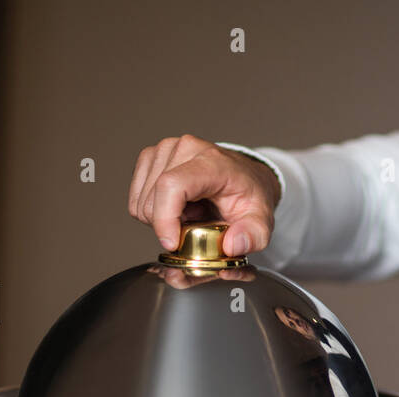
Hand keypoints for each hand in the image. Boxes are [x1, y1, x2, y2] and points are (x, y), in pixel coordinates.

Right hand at [128, 135, 280, 255]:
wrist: (244, 177)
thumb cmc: (249, 196)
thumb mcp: (262, 221)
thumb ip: (254, 236)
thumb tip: (232, 245)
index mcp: (211, 161)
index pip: (172, 185)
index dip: (164, 218)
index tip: (171, 243)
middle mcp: (184, 148)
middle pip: (153, 200)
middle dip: (169, 225)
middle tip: (196, 225)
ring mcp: (165, 149)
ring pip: (141, 202)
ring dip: (161, 218)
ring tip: (189, 213)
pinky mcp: (151, 156)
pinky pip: (136, 198)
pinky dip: (154, 210)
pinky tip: (178, 206)